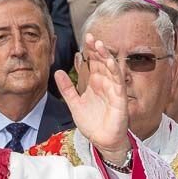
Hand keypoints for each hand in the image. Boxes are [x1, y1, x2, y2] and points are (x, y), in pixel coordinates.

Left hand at [57, 35, 130, 161]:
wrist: (102, 141)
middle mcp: (104, 84)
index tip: (84, 40)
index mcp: (94, 83)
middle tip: (90, 37)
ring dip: (106, 57)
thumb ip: (67, 89)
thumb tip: (57, 72)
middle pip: (102, 62)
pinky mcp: (119, 99)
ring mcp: (113, 90)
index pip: (93, 63)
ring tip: (99, 45)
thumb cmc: (92, 123)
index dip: (89, 51)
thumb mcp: (74, 104)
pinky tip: (110, 62)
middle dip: (97, 49)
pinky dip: (115, 71)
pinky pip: (118, 83)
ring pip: (111, 69)